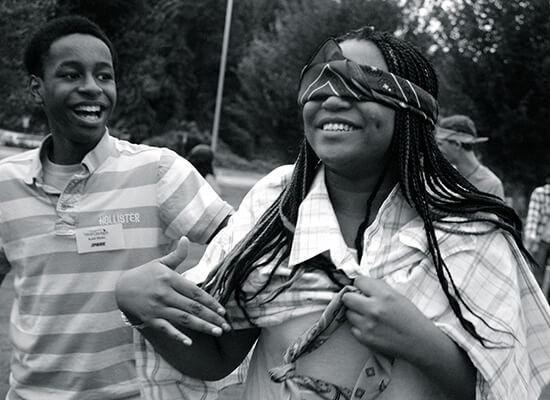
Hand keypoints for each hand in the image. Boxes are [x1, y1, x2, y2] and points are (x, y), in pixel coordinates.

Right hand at [115, 237, 230, 344]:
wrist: (120, 288)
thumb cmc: (145, 274)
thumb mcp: (160, 263)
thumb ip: (177, 254)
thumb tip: (186, 239)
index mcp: (170, 279)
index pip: (195, 292)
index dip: (210, 301)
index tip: (222, 310)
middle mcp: (165, 294)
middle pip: (192, 307)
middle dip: (211, 317)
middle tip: (226, 325)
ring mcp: (157, 308)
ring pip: (183, 319)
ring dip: (201, 327)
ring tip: (217, 332)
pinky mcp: (150, 319)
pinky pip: (166, 329)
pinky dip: (177, 336)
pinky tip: (190, 342)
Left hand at [342, 276, 437, 363]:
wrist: (421, 343)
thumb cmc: (412, 319)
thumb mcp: (398, 296)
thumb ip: (379, 289)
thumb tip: (362, 284)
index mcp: (384, 295)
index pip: (359, 281)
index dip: (360, 284)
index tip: (362, 288)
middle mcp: (374, 309)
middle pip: (347, 297)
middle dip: (352, 298)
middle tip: (359, 301)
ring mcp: (367, 324)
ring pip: (348, 313)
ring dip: (355, 313)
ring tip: (368, 316)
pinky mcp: (365, 338)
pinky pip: (352, 328)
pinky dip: (359, 327)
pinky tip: (371, 327)